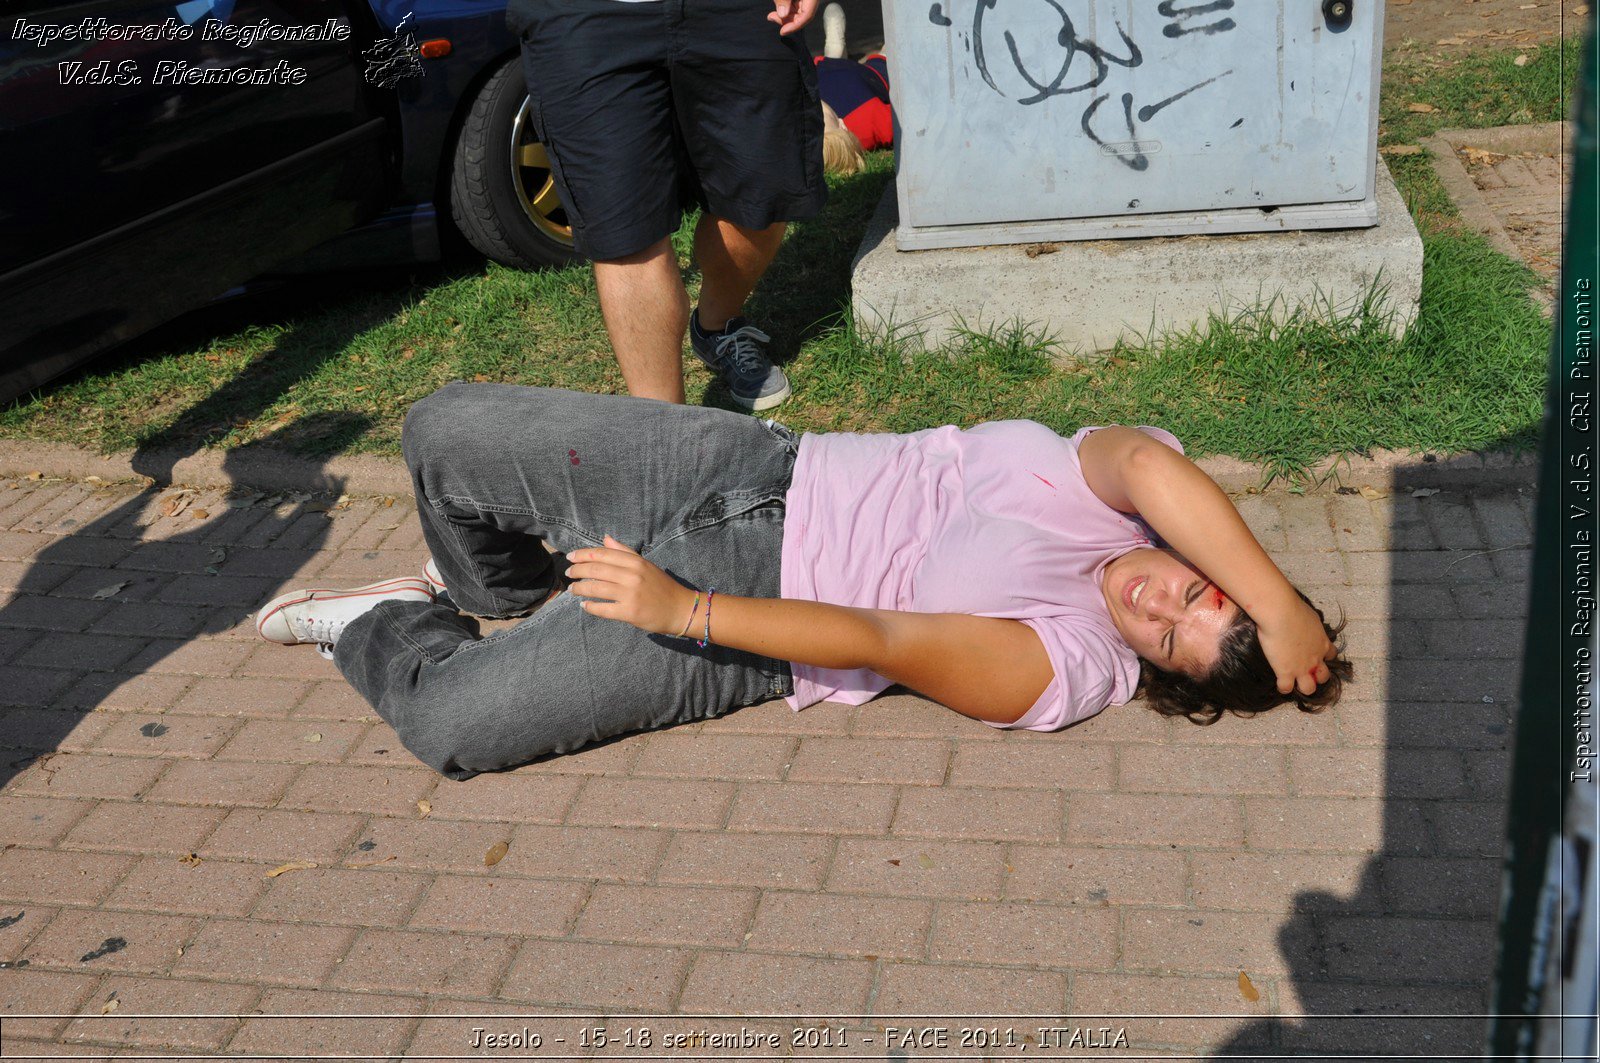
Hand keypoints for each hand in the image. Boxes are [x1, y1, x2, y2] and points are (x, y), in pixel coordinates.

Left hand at [567, 536, 695, 635]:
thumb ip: (624, 551)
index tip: (571, 557)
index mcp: (635, 562)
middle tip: (568, 573)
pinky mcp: (629, 612)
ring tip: (572, 590)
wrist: (680, 609)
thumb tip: (605, 538)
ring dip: (580, 589)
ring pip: (596, 588)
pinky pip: (603, 609)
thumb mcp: (645, 564)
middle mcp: (632, 575)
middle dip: (577, 571)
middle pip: (596, 570)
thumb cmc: (661, 586)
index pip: (602, 554)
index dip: (583, 554)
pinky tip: (584, 605)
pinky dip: (591, 607)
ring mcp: (630, 594)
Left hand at [767, 0, 817, 34]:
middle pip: (802, 15)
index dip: (795, 26)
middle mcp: (811, 0)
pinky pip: (794, 7)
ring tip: (772, 16)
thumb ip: (784, 0)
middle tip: (772, 18)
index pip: (807, 16)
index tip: (783, 31)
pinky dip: (785, 10)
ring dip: (784, 16)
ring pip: (797, 12)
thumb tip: (782, 14)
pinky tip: (777, 12)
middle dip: (786, 20)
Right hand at [1256, 599, 1336, 696]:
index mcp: (1322, 643)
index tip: (1316, 655)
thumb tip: (1305, 622)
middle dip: (1317, 676)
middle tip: (1306, 672)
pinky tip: (1279, 683)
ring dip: (1303, 686)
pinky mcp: (1285, 672)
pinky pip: (1286, 688)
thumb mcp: (1310, 616)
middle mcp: (1315, 658)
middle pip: (1324, 677)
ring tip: (1294, 682)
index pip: (1331, 655)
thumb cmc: (1294, 609)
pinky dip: (1283, 687)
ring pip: (1309, 688)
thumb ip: (1311, 624)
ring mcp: (1301, 668)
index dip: (1324, 657)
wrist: (1280, 614)